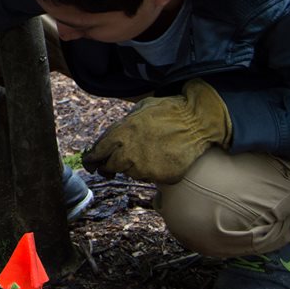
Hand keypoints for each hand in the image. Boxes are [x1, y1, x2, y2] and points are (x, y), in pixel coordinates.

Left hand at [84, 79, 231, 184]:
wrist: (197, 121)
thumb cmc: (168, 111)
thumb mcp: (138, 110)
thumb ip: (122, 126)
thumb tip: (110, 139)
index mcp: (121, 134)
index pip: (97, 153)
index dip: (92, 159)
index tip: (92, 162)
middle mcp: (129, 154)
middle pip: (110, 167)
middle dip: (111, 164)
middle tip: (116, 162)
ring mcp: (145, 168)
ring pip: (131, 173)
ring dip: (134, 166)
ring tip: (148, 151)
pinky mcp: (161, 177)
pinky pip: (150, 177)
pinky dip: (153, 170)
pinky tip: (161, 157)